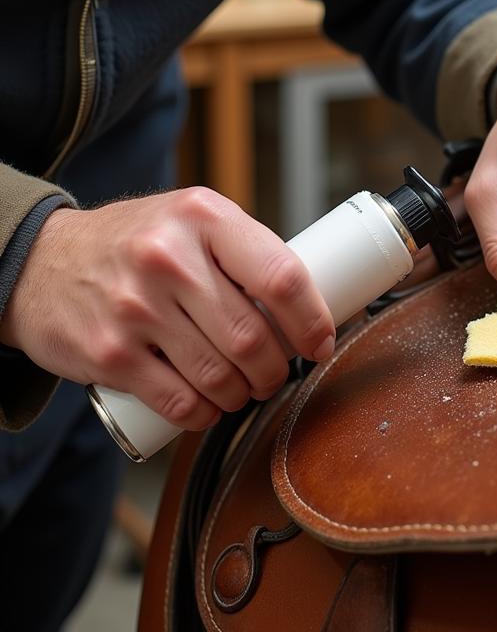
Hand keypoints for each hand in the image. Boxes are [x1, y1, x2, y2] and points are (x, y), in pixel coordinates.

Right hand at [0, 188, 335, 429]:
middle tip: (277, 373)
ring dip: (244, 394)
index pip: (280, 275)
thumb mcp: (192, 221)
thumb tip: (309, 305)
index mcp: (203, 216)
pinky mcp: (108, 354)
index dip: (312, 319)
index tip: (320, 342)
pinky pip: (180, 402)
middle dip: (277, 369)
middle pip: (253, 337)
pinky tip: (209, 406)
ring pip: (221, 375)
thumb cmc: (138, 244)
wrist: (42, 263)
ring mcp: (134, 307)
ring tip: (244, 389)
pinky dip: (205, 415)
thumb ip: (244, 251)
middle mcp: (168, 257)